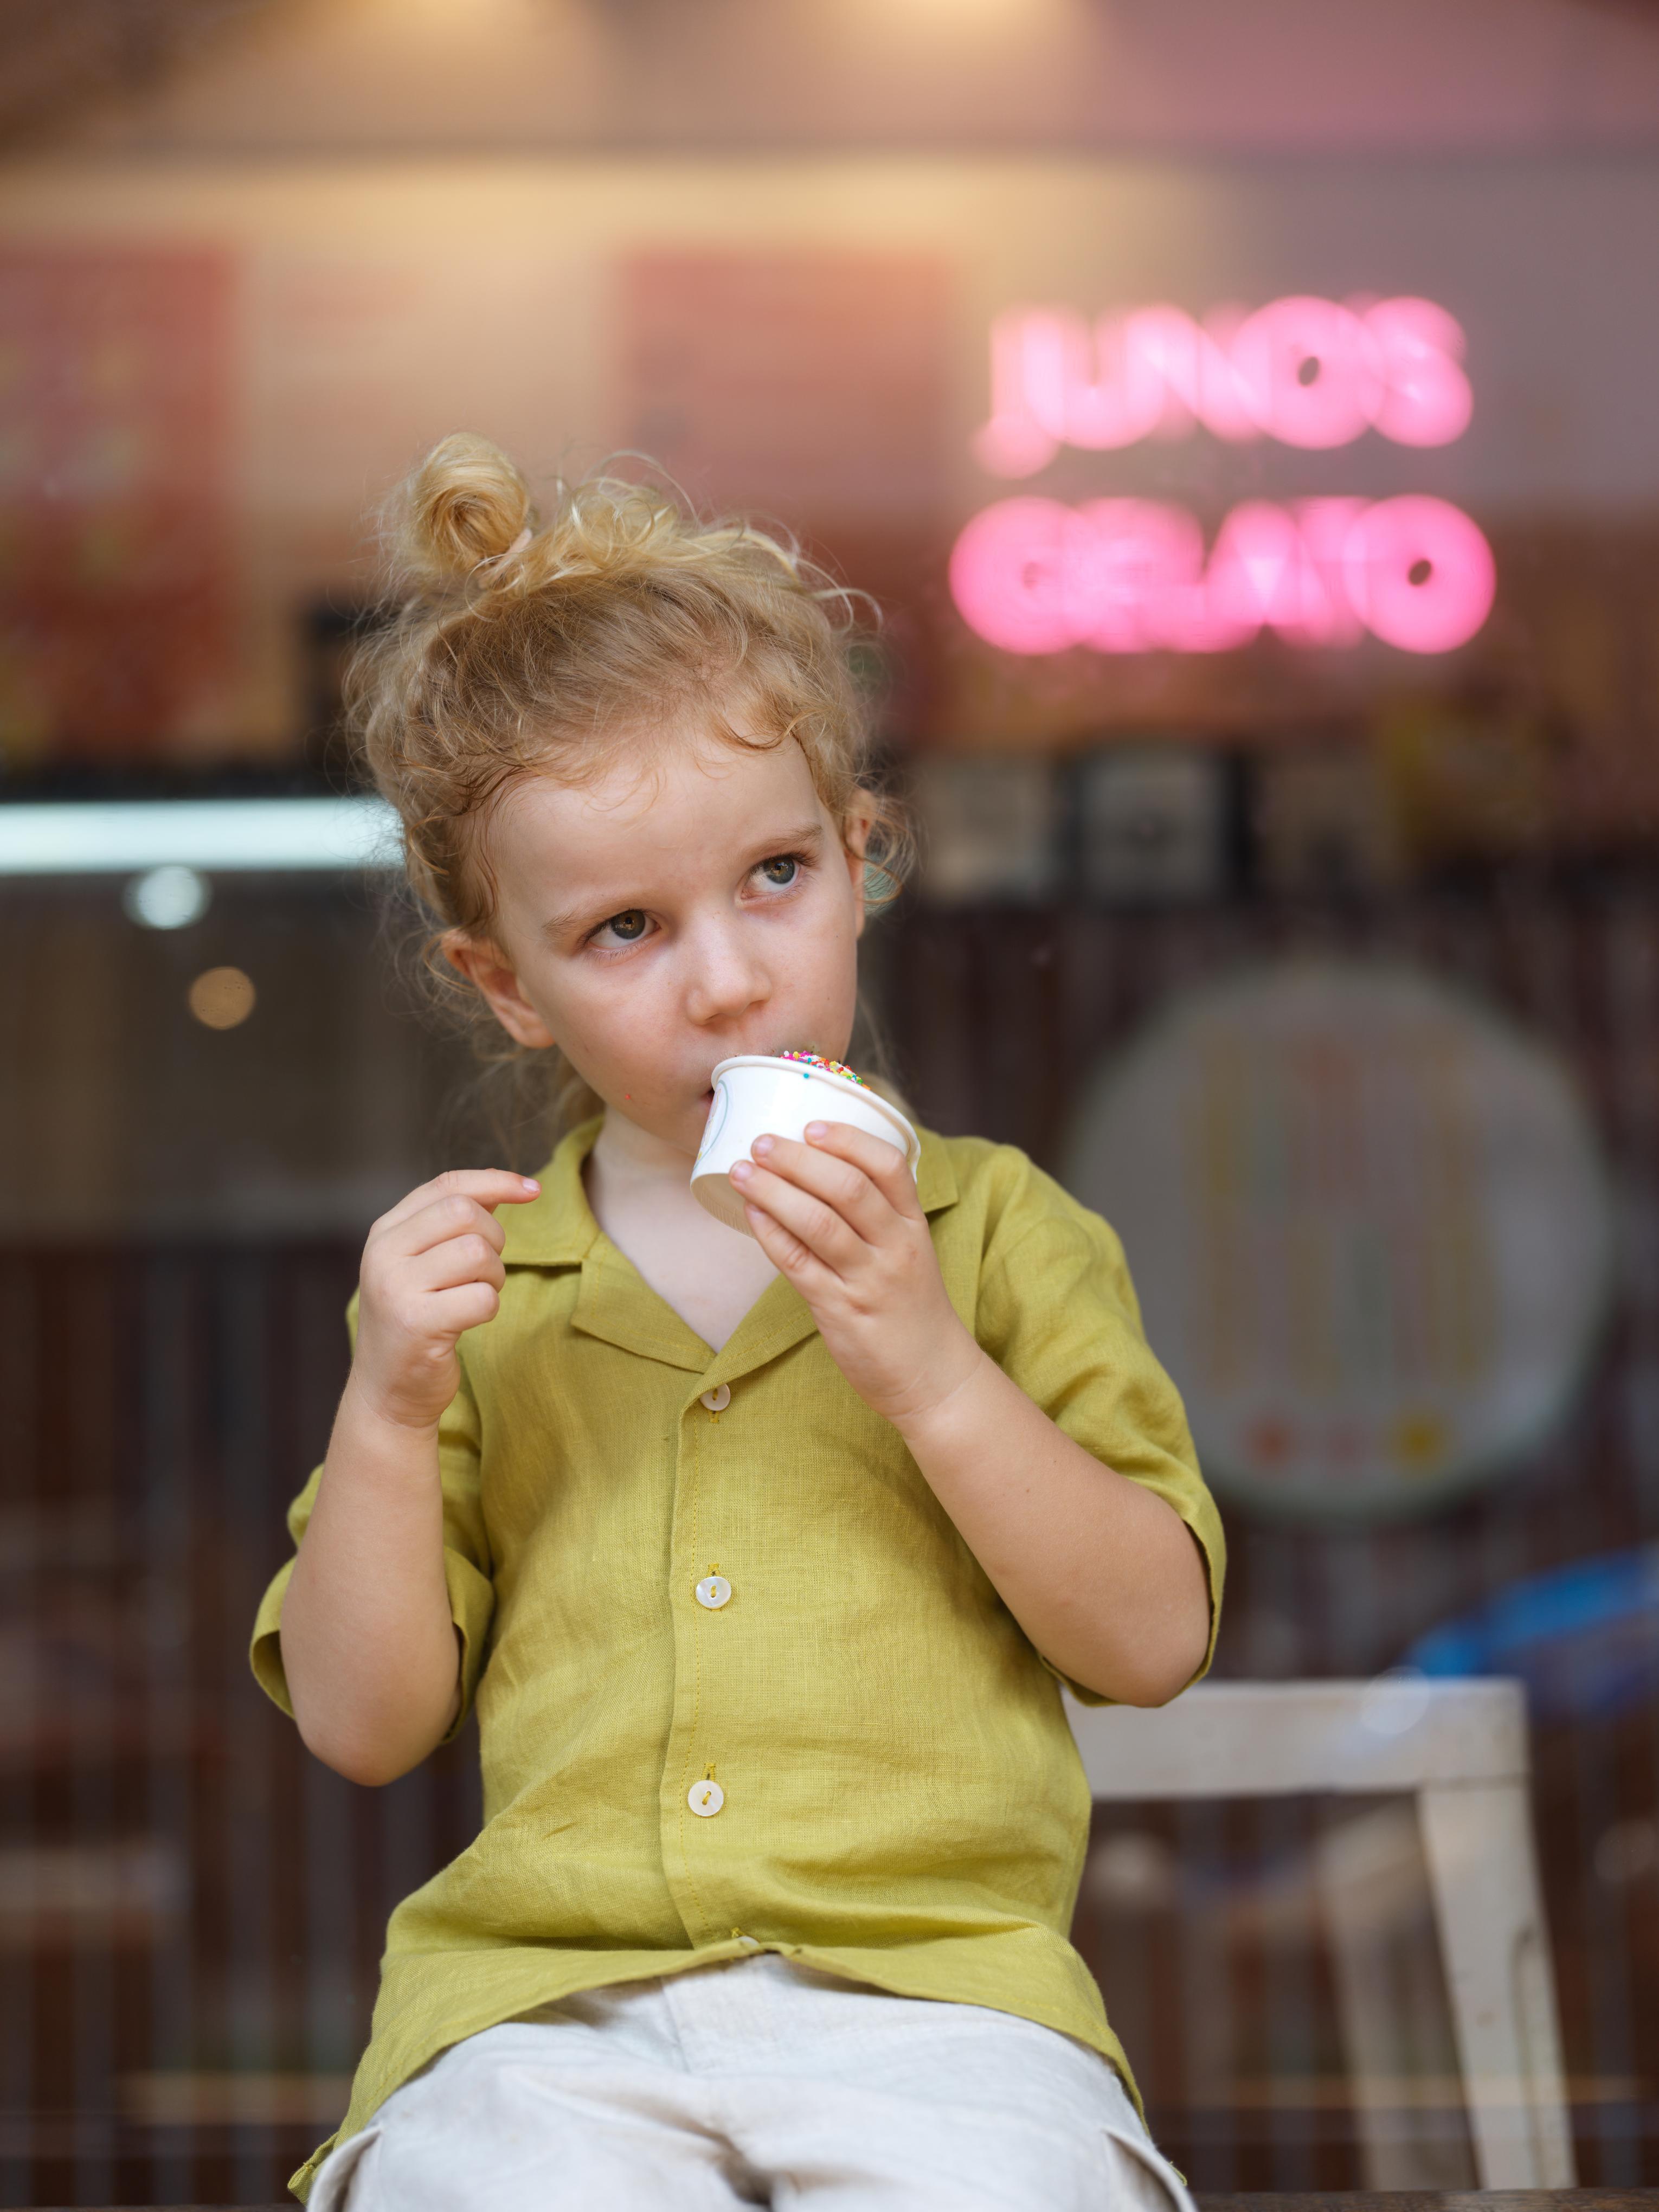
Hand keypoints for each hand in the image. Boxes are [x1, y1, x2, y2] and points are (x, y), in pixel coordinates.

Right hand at [350, 1169, 540, 1431]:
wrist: (388, 1392)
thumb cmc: (417, 1320)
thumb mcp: (423, 1263)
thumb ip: (454, 1223)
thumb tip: (506, 1185)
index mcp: (384, 1232)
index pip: (446, 1185)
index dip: (495, 1181)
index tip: (534, 1190)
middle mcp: (383, 1254)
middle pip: (464, 1213)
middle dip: (493, 1238)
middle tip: (485, 1270)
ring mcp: (396, 1289)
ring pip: (476, 1253)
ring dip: (493, 1276)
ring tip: (473, 1295)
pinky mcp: (417, 1324)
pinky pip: (482, 1298)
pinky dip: (488, 1308)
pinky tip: (467, 1320)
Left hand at [731, 1123, 981, 1428]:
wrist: (932, 1376)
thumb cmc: (911, 1307)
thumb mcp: (908, 1251)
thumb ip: (874, 1213)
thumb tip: (816, 1167)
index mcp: (913, 1224)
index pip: (889, 1165)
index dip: (847, 1140)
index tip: (810, 1125)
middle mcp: (895, 1247)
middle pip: (847, 1188)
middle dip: (798, 1159)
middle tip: (760, 1143)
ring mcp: (869, 1280)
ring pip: (818, 1222)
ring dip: (774, 1191)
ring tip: (741, 1172)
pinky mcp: (841, 1311)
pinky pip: (799, 1264)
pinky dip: (771, 1234)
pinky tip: (751, 1213)